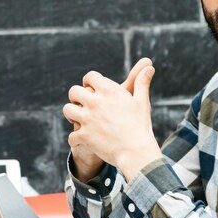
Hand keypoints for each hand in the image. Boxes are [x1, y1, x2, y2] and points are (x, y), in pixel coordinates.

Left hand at [66, 58, 153, 180]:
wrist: (136, 151)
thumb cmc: (141, 125)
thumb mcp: (141, 101)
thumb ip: (141, 82)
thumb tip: (149, 66)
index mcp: (108, 91)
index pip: (90, 76)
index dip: (89, 81)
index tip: (92, 88)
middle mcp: (95, 102)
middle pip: (74, 91)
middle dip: (76, 97)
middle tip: (81, 104)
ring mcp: (87, 119)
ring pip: (67, 110)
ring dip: (71, 114)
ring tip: (77, 119)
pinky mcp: (84, 136)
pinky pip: (72, 136)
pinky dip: (76, 140)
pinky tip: (82, 141)